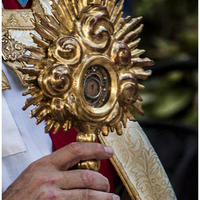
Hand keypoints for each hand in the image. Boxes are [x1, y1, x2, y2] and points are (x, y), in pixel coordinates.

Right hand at [3, 142, 119, 199]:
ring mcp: (52, 198)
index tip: (108, 151)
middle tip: (107, 185)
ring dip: (104, 197)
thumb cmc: (21, 193)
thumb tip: (81, 163)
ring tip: (111, 198)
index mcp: (44, 165)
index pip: (75, 150)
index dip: (95, 148)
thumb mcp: (36, 173)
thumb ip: (57, 167)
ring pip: (88, 195)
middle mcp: (49, 179)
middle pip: (87, 176)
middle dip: (103, 181)